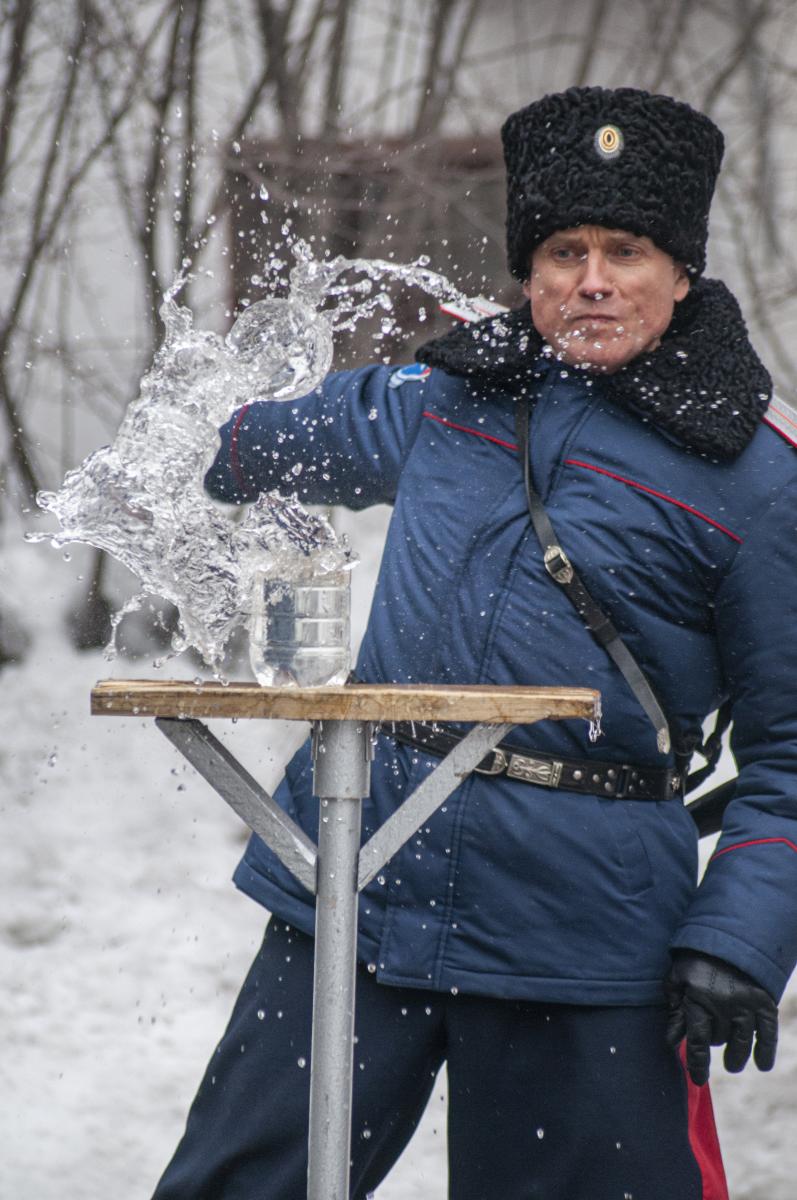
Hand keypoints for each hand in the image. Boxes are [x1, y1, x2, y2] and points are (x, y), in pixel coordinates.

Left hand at [664, 950, 777, 1085]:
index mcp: (698, 999)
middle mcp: (724, 1005)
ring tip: (732, 1065)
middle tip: (711, 1041)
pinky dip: (766, 1050)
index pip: (697, 1041)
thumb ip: (674, 1010)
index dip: (697, 1064)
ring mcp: (746, 1004)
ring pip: (742, 1042)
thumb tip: (672, 1041)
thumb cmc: (694, 958)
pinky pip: (768, 1033)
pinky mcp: (764, 1000)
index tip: (697, 1079)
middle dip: (712, 1043)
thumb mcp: (676, 979)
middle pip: (719, 1039)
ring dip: (736, 1057)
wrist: (726, 934)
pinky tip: (762, 1064)